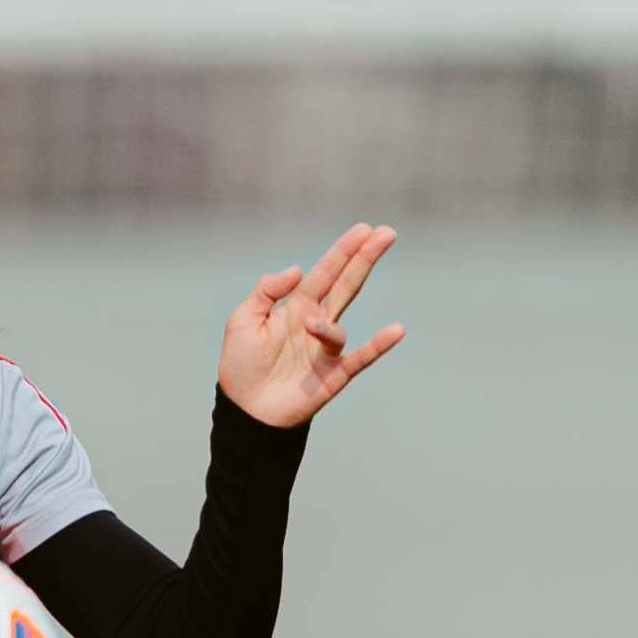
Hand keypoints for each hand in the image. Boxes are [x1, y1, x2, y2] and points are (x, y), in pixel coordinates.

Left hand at [216, 221, 404, 428]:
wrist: (244, 409)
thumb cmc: (241, 363)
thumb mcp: (242, 319)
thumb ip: (266, 290)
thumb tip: (298, 269)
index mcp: (296, 306)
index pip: (325, 272)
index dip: (343, 251)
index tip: (364, 229)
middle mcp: (316, 323)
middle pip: (346, 284)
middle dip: (364, 258)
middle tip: (386, 233)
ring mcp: (326, 349)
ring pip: (338, 326)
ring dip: (325, 326)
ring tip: (307, 326)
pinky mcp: (333, 374)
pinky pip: (361, 357)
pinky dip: (378, 345)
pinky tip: (396, 330)